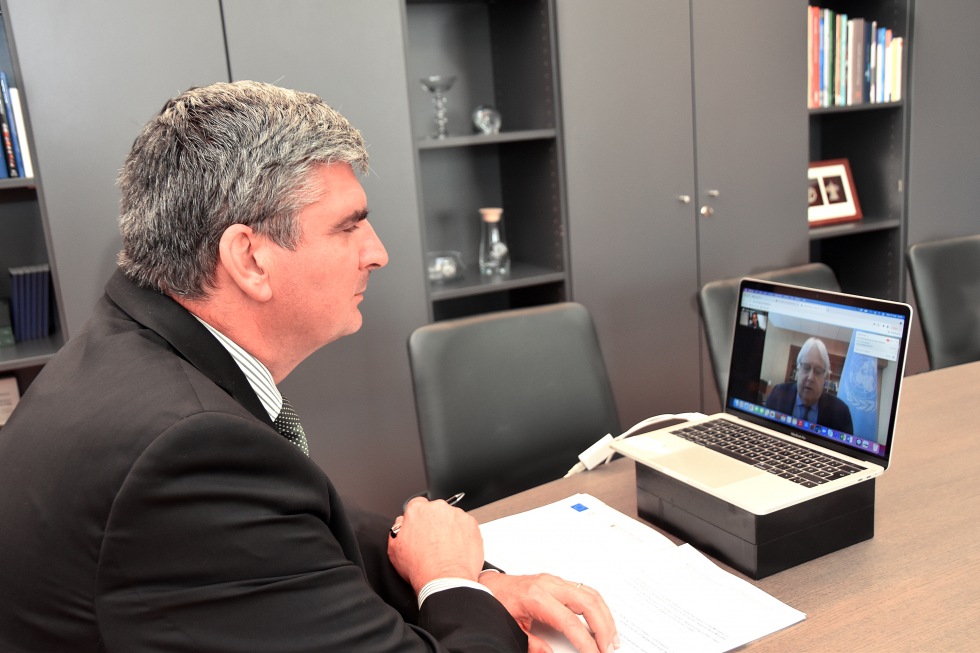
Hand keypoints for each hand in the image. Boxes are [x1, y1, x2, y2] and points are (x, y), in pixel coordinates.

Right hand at [387, 497, 483, 594]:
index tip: (421, 527)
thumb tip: (403, 523)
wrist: (445, 580)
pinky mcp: (471, 524)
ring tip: (446, 550)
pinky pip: (466, 527)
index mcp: (417, 510)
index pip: (417, 504)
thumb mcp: (394, 550)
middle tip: (434, 543)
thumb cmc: (421, 568)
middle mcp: (438, 508)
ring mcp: (457, 515)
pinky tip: (457, 551)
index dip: (419, 518)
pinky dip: (463, 536)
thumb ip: (398, 529)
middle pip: (436, 511)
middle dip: (435, 524)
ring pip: (452, 518)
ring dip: (450, 529)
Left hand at [478, 571, 618, 652]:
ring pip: (591, 594)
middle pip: (588, 603)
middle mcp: (549, 585)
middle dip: (604, 628)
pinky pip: (585, 591)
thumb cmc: (496, 601)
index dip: (586, 642)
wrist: (486, 584)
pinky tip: (602, 620)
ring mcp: (554, 581)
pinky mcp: (557, 582)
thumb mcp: (512, 628)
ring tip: (611, 638)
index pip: (570, 622)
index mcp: (536, 597)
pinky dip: (598, 607)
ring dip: (605, 616)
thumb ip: (532, 644)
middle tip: (609, 648)